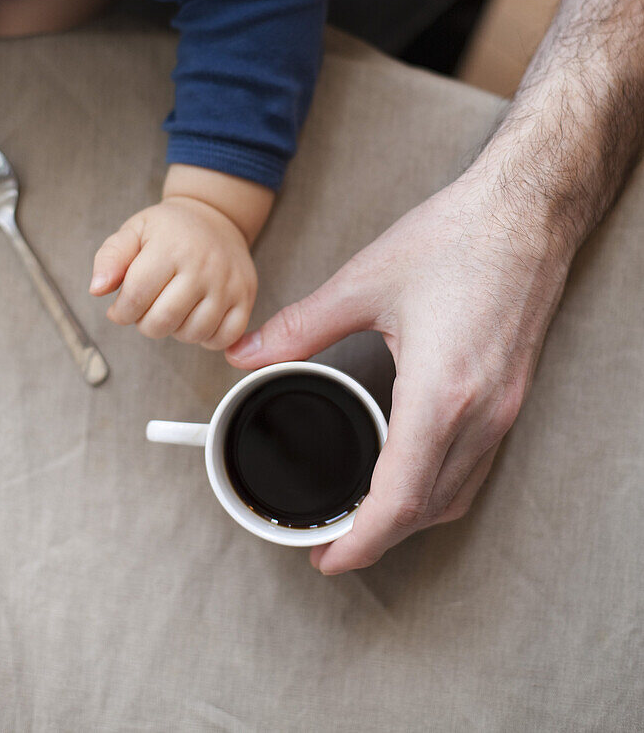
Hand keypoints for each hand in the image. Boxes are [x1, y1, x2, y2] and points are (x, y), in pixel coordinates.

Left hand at [90, 196, 257, 349]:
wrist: (216, 219)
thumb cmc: (169, 230)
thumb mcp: (134, 231)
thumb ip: (110, 257)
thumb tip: (97, 289)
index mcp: (171, 247)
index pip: (135, 298)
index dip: (121, 311)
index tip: (122, 307)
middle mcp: (203, 265)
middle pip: (162, 321)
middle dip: (145, 324)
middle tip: (147, 309)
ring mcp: (228, 283)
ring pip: (192, 334)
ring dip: (174, 331)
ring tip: (172, 309)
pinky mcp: (245, 297)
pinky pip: (224, 338)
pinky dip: (206, 338)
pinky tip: (196, 318)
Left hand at [226, 170, 571, 572]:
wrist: (525, 214)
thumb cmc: (456, 240)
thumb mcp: (364, 282)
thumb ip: (300, 328)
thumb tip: (246, 354)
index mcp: (441, 393)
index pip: (400, 500)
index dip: (360, 543)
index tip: (327, 559)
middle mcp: (480, 414)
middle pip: (428, 511)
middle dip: (377, 540)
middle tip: (332, 545)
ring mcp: (503, 409)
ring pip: (456, 495)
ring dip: (409, 519)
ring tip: (363, 519)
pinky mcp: (511, 396)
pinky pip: (475, 467)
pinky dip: (437, 489)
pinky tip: (408, 474)